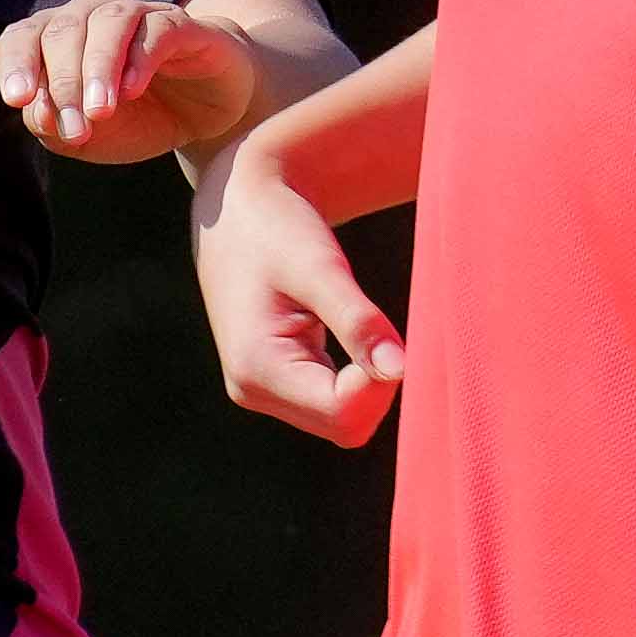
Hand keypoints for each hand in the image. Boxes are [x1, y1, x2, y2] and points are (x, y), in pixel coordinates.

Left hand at [0, 0, 258, 163]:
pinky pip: (154, 31)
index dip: (16, 64)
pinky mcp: (179, 24)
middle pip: (62, 31)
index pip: (23, 37)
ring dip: (97, 67)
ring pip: (106, 22)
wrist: (204, 114)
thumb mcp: (89, 138)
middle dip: (63, 83)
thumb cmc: (138, 118)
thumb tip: (36, 112)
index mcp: (59, 37)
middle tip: (74, 128)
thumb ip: (53, 127)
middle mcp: (93, 14)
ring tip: (99, 111)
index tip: (17, 99)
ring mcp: (139, 13)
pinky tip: (132, 90)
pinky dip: (139, 59)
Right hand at [191, 150, 404, 443]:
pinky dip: (356, 380)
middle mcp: (253, 391)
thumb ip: (358, 321)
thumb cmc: (276, 228)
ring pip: (341, 420)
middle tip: (380, 327)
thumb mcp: (320, 267)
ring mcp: (260, 391)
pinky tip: (352, 337)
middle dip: (376, 387)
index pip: (343, 414)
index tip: (387, 331)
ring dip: (367, 383)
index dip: (381, 384)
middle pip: (344, 426)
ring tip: (360, 324)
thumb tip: (399, 371)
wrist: (236, 210)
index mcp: (257, 368)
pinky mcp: (273, 382)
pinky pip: (331, 403)